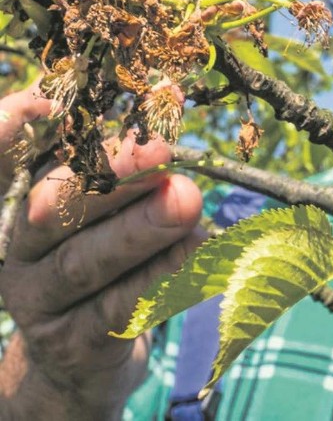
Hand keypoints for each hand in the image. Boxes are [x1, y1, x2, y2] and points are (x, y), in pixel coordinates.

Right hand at [0, 84, 203, 419]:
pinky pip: (119, 307)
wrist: (82, 356)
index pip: (5, 161)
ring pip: (83, 262)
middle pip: (50, 211)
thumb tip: (171, 91)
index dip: (9, 129)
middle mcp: (20, 250)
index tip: (46, 102)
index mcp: (20, 202)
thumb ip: (132, 149)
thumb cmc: (103, 253)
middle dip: (107, 178)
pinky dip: (163, 274)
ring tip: (187, 199)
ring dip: (139, 228)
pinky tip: (199, 248)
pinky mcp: (75, 344)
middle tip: (159, 152)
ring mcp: (41, 302)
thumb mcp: (108, 199)